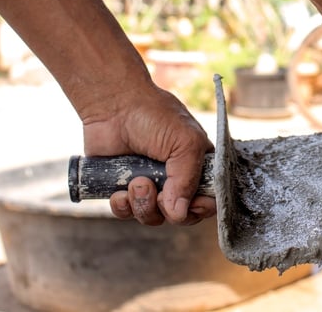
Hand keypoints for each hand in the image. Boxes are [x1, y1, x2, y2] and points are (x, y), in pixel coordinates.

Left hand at [80, 84, 215, 225]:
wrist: (113, 105)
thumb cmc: (154, 115)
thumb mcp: (184, 142)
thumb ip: (188, 179)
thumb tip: (179, 214)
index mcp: (197, 165)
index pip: (208, 199)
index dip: (200, 207)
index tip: (191, 205)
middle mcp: (174, 178)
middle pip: (180, 215)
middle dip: (168, 209)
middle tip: (158, 191)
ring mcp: (149, 184)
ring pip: (152, 217)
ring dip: (144, 205)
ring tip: (136, 181)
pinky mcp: (122, 188)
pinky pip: (126, 213)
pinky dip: (123, 207)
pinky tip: (119, 191)